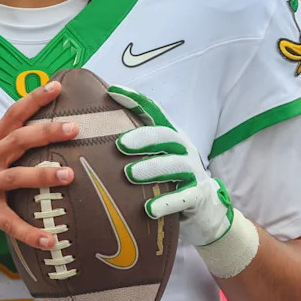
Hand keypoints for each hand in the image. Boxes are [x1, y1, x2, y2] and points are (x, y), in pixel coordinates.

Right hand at [0, 81, 76, 249]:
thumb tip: (35, 142)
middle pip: (18, 140)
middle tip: (74, 127)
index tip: (55, 86)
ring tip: (68, 176)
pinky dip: (30, 232)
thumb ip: (3, 151)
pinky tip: (50, 240)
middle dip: (46, 132)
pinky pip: (9, 223)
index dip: (33, 99)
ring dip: (43, 175)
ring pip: (16, 176)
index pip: (12, 116)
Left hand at [109, 85, 234, 246]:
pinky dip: (166, 202)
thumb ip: (136, 146)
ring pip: (174, 165)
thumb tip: (95, 135)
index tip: (112, 91)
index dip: (135, 100)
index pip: (153, 112)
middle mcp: (183, 148)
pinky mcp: (197, 195)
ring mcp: (192, 171)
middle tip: (120, 144)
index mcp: (170, 136)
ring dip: (152, 168)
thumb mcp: (158, 156)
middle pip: (165, 136)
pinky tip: (149, 209)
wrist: (205, 207)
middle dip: (143, 137)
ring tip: (130, 174)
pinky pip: (182, 198)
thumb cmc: (171, 178)